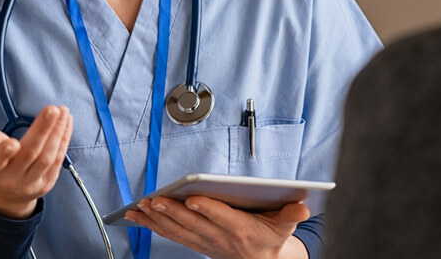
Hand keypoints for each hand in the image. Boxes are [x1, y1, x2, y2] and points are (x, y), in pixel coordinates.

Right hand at [0, 105, 72, 218]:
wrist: (4, 193)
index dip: (3, 153)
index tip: (13, 142)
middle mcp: (10, 179)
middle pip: (29, 153)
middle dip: (42, 130)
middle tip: (52, 110)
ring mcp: (30, 183)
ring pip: (47, 157)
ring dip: (57, 132)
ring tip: (62, 112)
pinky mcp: (47, 182)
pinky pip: (58, 159)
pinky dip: (64, 139)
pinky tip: (66, 123)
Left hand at [125, 195, 309, 258]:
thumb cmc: (270, 238)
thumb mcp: (285, 226)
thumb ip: (291, 214)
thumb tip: (303, 206)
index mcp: (240, 229)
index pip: (221, 217)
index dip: (207, 209)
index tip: (193, 198)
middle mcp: (219, 237)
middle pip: (193, 223)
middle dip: (172, 212)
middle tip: (155, 200)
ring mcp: (204, 242)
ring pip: (177, 230)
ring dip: (157, 219)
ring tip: (140, 208)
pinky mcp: (194, 242)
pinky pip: (171, 234)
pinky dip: (153, 226)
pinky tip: (138, 216)